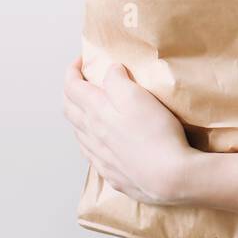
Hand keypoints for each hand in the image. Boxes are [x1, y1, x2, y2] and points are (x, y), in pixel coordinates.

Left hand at [64, 55, 198, 206]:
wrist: (169, 177)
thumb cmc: (156, 133)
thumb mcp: (138, 96)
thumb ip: (118, 80)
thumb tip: (110, 71)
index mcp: (96, 112)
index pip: (72, 87)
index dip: (73, 70)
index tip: (82, 60)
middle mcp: (92, 134)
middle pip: (69, 109)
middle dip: (70, 91)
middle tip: (80, 81)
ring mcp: (99, 156)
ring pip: (78, 133)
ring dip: (78, 116)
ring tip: (89, 108)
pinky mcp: (111, 173)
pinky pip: (90, 153)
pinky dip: (88, 139)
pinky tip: (99, 140)